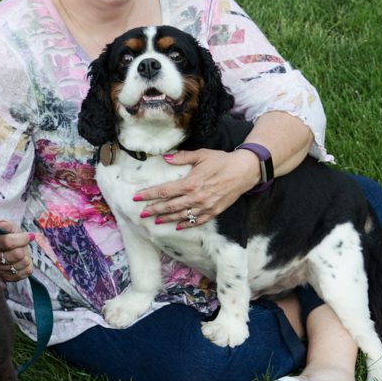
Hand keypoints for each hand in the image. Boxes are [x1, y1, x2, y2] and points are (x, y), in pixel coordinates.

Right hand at [0, 216, 35, 282]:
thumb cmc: (2, 236)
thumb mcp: (4, 227)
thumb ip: (4, 225)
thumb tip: (3, 225)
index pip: (7, 242)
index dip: (21, 238)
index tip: (29, 236)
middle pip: (17, 255)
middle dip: (24, 247)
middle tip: (23, 244)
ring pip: (22, 263)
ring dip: (26, 255)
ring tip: (21, 251)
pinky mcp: (7, 278)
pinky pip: (26, 272)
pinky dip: (28, 265)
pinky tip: (22, 260)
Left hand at [134, 148, 259, 227]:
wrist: (244, 171)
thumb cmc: (222, 161)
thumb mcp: (201, 155)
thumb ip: (182, 157)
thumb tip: (165, 157)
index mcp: (191, 183)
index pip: (164, 191)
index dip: (149, 194)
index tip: (137, 197)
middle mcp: (196, 197)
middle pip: (170, 206)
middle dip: (154, 210)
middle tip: (141, 213)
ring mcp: (205, 206)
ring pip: (181, 215)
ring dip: (167, 218)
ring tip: (156, 220)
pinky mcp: (214, 211)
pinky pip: (197, 221)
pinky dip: (186, 224)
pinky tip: (177, 226)